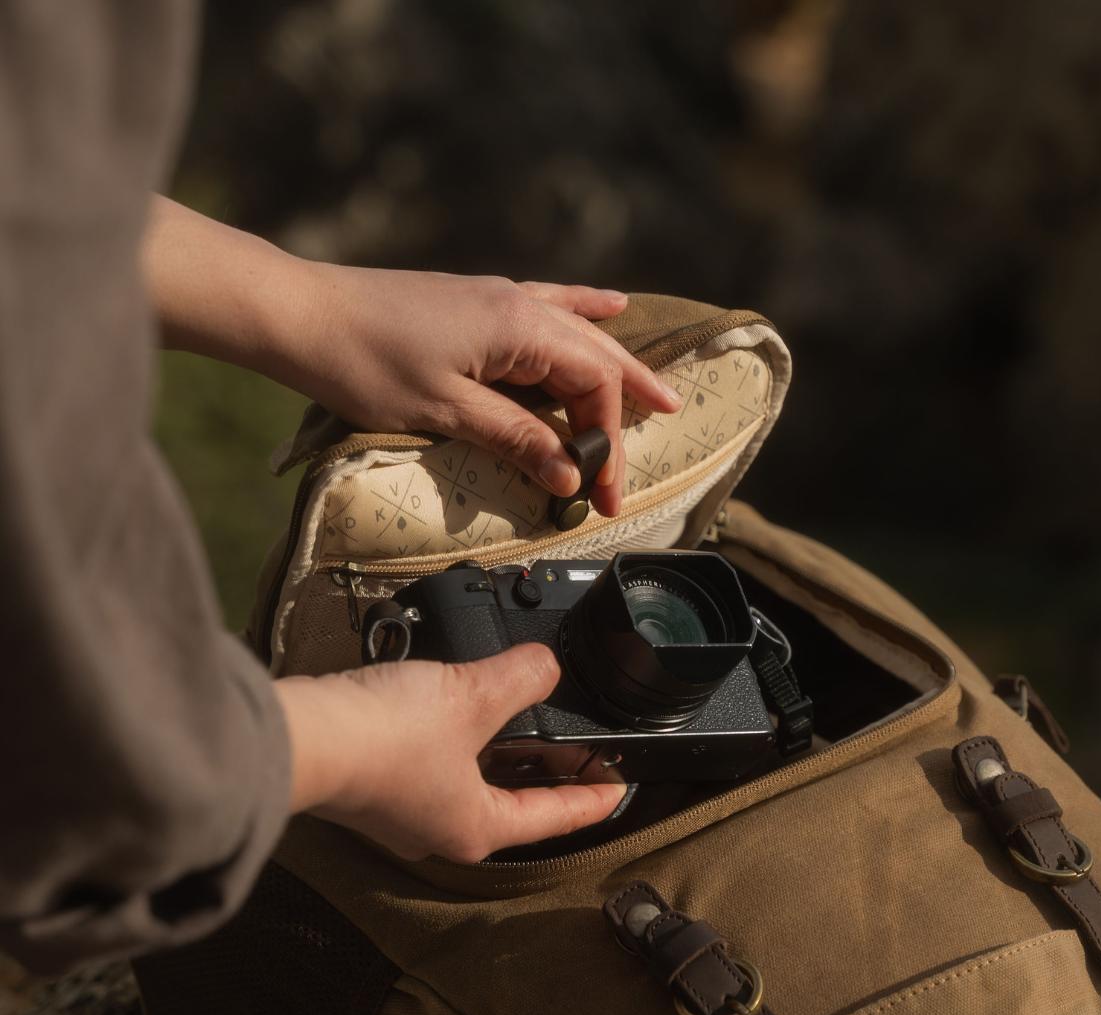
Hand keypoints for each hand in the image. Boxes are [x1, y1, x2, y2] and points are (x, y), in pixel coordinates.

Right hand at [274, 643, 625, 862]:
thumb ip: (520, 679)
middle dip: (547, 768)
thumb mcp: (471, 697)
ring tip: (529, 713)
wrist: (301, 736)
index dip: (593, 799)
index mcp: (478, 827)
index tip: (620, 787)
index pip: (554, 818)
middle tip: (579, 741)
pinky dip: (462, 738)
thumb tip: (545, 665)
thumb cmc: (386, 738)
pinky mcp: (378, 784)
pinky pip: (438, 764)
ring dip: (502, 749)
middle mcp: (442, 829)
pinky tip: (463, 702)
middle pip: (514, 800)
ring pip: (473, 780)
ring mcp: (405, 811)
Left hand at [288, 268, 681, 514]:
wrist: (300, 314)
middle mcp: (518, 303)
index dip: (607, 442)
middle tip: (664, 438)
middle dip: (624, 409)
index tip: (603, 494)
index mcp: (519, 327)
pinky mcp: (475, 303)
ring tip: (660, 389)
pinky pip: (549, 303)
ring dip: (618, 363)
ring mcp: (497, 298)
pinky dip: (584, 309)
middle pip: (595, 359)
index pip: (593, 385)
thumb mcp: (445, 411)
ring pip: (578, 332)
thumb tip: (571, 476)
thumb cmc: (364, 363)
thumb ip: (515, 439)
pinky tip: (610, 303)